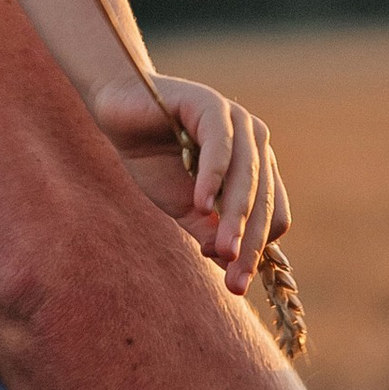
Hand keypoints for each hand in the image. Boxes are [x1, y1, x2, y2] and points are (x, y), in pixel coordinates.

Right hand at [91, 75, 288, 298]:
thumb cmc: (154, 158)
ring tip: (224, 251)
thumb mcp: (184, 206)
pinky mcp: (212, 106)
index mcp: (255, 167)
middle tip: (235, 282)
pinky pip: (220, 147)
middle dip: (249, 245)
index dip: (256, 251)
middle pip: (263, 203)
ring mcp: (238, 122)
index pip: (269, 216)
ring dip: (235, 218)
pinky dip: (212, 178)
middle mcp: (255, 143)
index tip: (233, 282)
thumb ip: (208, 229)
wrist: (119, 112)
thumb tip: (229, 262)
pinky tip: (201, 204)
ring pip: (246, 179)